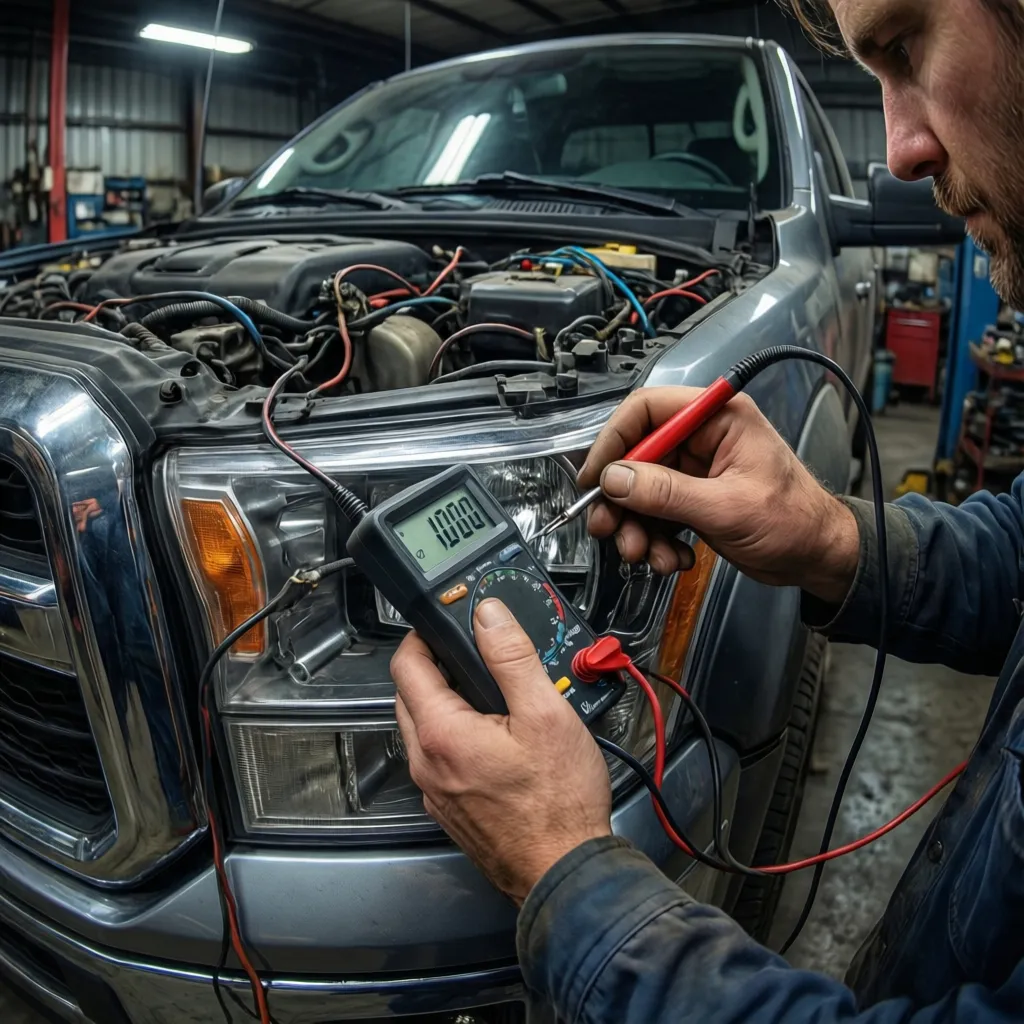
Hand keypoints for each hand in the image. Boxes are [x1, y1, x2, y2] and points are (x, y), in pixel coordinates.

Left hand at [391, 599, 611, 904]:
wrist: (564, 870)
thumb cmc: (558, 803)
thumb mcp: (545, 713)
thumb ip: (511, 658)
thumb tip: (488, 615)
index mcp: (441, 733)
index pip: (406, 664)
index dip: (422, 635)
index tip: (444, 623)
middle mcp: (426, 764)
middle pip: (409, 696)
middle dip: (435, 668)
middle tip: (474, 656)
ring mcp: (434, 790)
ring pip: (423, 729)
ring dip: (445, 704)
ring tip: (492, 696)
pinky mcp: (449, 808)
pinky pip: (438, 759)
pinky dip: (455, 738)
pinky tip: (494, 740)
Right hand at [578, 387, 858, 604]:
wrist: (818, 558)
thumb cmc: (794, 522)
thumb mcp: (726, 508)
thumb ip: (666, 493)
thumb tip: (614, 479)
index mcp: (718, 418)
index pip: (647, 409)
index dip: (613, 440)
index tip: (595, 477)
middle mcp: (702, 438)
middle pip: (635, 455)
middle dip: (620, 498)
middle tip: (608, 528)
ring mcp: (695, 470)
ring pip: (639, 490)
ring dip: (635, 527)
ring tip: (646, 555)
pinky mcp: (691, 498)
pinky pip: (653, 514)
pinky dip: (654, 540)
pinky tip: (672, 558)